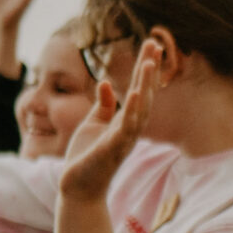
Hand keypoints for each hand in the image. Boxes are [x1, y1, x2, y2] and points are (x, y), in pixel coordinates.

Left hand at [60, 40, 159, 205]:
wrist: (77, 189)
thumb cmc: (86, 158)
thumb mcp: (93, 125)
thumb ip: (103, 106)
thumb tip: (106, 83)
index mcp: (126, 121)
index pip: (139, 89)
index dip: (145, 68)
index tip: (151, 44)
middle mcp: (130, 128)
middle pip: (145, 94)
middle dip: (149, 70)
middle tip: (155, 43)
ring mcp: (124, 139)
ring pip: (140, 108)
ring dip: (145, 85)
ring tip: (149, 63)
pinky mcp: (112, 149)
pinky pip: (125, 127)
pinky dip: (130, 110)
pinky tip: (133, 92)